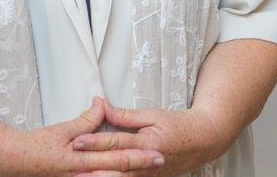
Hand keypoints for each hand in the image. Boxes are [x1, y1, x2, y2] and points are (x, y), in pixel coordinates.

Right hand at [0, 97, 165, 176]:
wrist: (13, 162)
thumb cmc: (36, 146)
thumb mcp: (63, 129)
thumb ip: (86, 120)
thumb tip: (101, 105)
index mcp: (82, 158)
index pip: (116, 156)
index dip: (138, 155)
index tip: (157, 152)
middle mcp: (82, 174)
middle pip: (117, 172)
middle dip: (140, 168)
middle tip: (160, 162)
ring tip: (147, 173)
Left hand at [69, 101, 228, 176]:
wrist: (203, 142)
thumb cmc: (178, 126)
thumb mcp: (152, 114)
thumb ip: (125, 115)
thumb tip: (101, 106)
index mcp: (147, 142)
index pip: (116, 142)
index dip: (95, 141)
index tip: (77, 141)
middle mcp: (147, 162)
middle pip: (115, 166)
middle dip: (93, 167)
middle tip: (73, 167)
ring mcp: (148, 175)